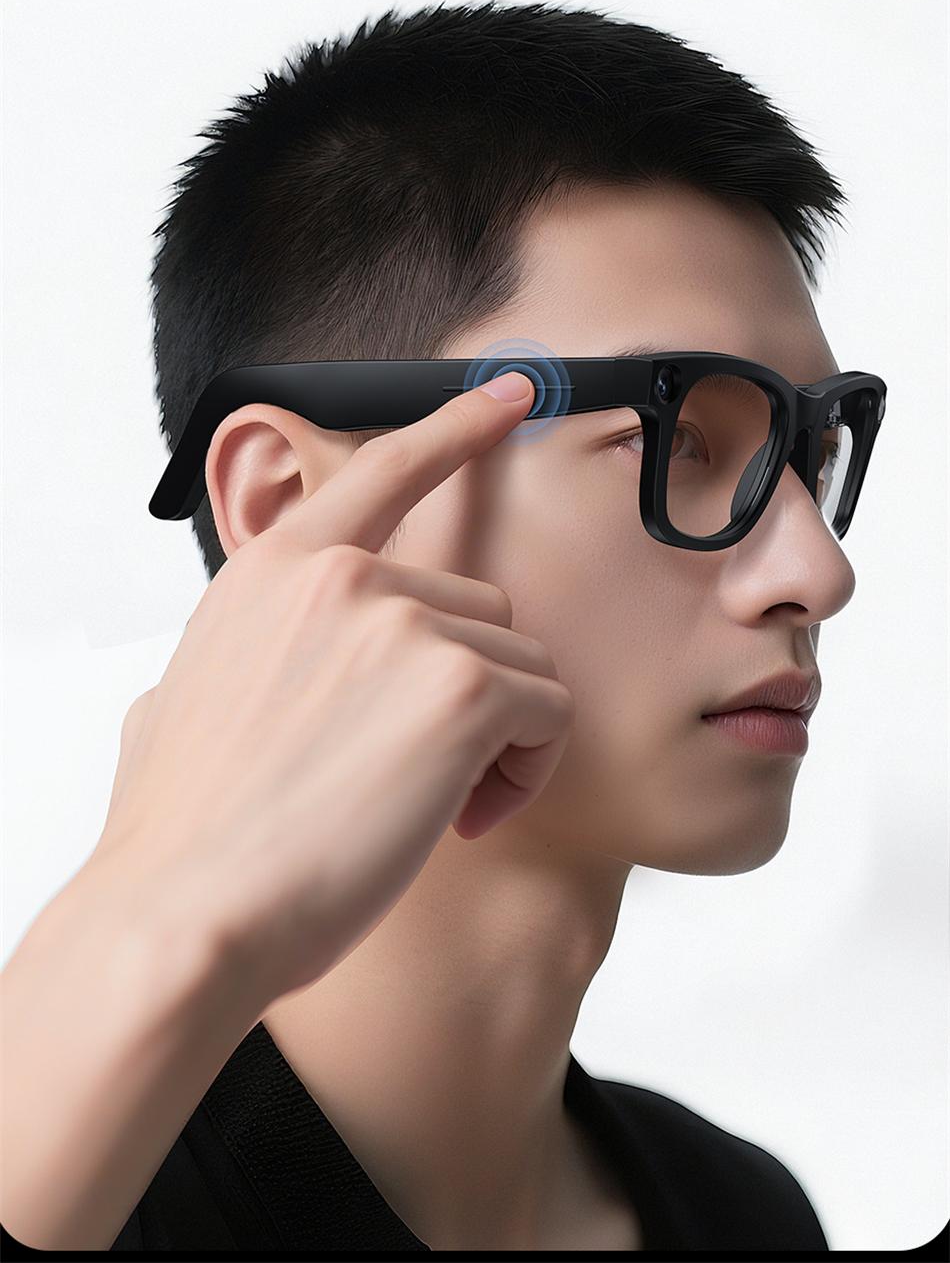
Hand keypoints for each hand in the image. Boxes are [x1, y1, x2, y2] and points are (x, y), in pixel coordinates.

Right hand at [97, 373, 573, 1005]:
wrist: (189, 911)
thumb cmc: (188, 833)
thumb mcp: (180, 700)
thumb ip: (237, 658)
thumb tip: (221, 676)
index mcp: (278, 569)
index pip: (384, 469)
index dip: (457, 426)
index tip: (513, 391)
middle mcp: (344, 575)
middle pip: (480, 607)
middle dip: (469, 692)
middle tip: (417, 778)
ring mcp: (404, 621)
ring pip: (521, 664)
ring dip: (500, 739)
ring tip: (431, 806)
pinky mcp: (461, 685)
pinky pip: (547, 713)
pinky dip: (525, 772)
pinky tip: (462, 820)